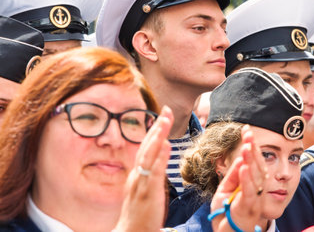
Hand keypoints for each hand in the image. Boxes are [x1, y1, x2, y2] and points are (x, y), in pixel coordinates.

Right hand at [114, 105, 172, 231]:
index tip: (163, 115)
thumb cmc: (141, 214)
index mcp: (138, 173)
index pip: (146, 146)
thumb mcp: (147, 187)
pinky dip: (160, 158)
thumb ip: (155, 168)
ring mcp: (141, 183)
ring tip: (165, 120)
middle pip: (147, 146)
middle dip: (157, 127)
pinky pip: (154, 173)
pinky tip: (166, 145)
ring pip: (148, 155)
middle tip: (166, 110)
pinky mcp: (148, 194)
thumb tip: (164, 148)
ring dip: (157, 136)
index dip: (154, 130)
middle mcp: (137, 175)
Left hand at [211, 125, 267, 231]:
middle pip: (258, 165)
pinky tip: (243, 166)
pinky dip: (246, 178)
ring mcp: (254, 199)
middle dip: (253, 148)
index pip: (253, 161)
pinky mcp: (248, 209)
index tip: (247, 130)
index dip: (251, 145)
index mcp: (251, 184)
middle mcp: (256, 190)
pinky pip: (249, 192)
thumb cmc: (226, 216)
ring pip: (256, 176)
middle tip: (248, 132)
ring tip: (247, 146)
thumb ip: (232, 176)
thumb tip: (239, 159)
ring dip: (251, 160)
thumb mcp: (224, 192)